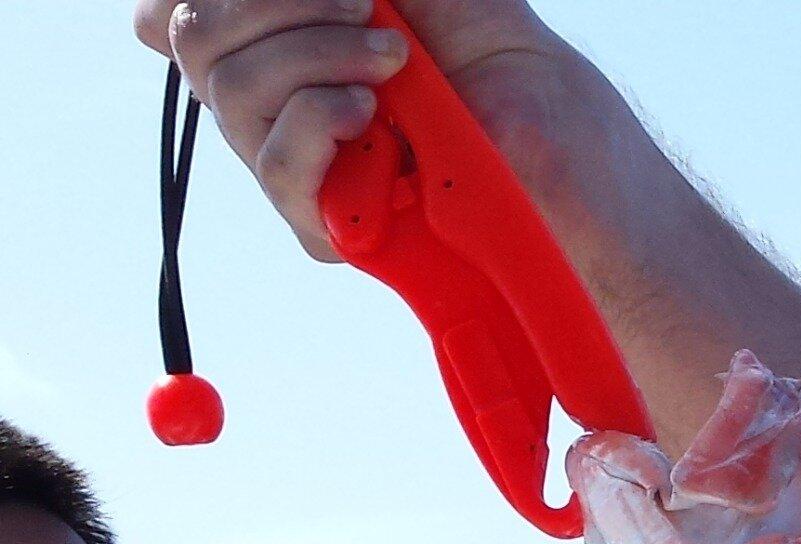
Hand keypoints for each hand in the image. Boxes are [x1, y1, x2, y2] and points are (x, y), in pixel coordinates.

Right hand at [135, 0, 576, 262]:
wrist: (581, 162)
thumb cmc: (521, 74)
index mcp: (289, 45)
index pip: (180, 13)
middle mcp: (280, 104)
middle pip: (196, 37)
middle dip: (270, 2)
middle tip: (360, 5)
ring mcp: (302, 166)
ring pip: (229, 89)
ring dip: (307, 51)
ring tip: (392, 60)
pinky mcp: (335, 226)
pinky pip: (277, 165)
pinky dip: (315, 116)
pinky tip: (371, 110)